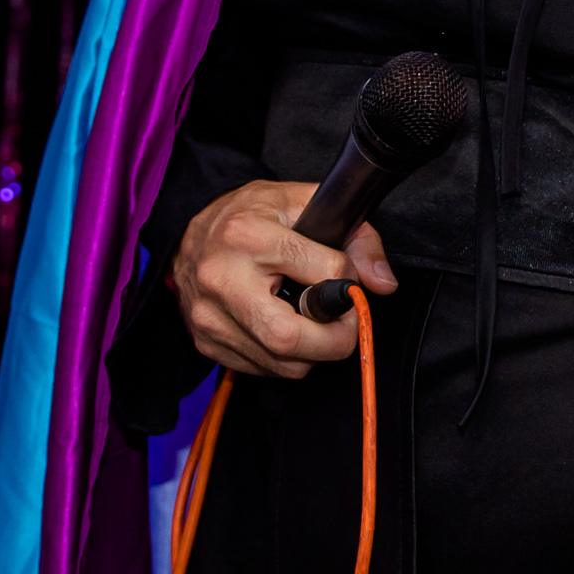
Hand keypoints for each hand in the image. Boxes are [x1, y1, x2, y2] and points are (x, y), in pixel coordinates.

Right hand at [170, 179, 397, 379]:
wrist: (192, 235)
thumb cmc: (251, 216)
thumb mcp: (305, 203)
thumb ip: (356, 237)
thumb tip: (382, 283)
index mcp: (248, 235)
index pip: (322, 273)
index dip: (348, 282)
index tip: (348, 280)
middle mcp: (222, 278)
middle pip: (290, 337)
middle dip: (334, 340)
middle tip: (346, 323)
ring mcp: (209, 316)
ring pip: (281, 363)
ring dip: (313, 352)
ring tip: (314, 322)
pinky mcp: (206, 342)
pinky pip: (262, 370)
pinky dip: (285, 358)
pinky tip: (285, 326)